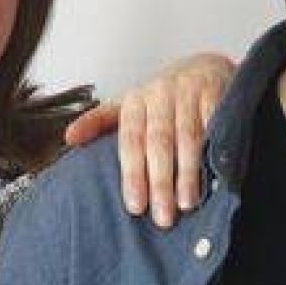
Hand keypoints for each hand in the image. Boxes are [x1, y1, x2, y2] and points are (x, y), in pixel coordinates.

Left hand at [63, 52, 235, 228]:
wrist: (203, 67)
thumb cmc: (162, 98)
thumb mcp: (129, 106)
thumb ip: (100, 122)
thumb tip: (69, 138)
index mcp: (136, 102)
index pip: (131, 141)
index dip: (133, 174)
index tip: (135, 206)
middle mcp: (161, 95)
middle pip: (159, 142)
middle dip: (160, 181)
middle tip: (162, 217)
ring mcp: (190, 93)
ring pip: (188, 137)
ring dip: (188, 172)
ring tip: (186, 203)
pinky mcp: (216, 93)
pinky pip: (215, 124)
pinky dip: (215, 149)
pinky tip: (215, 175)